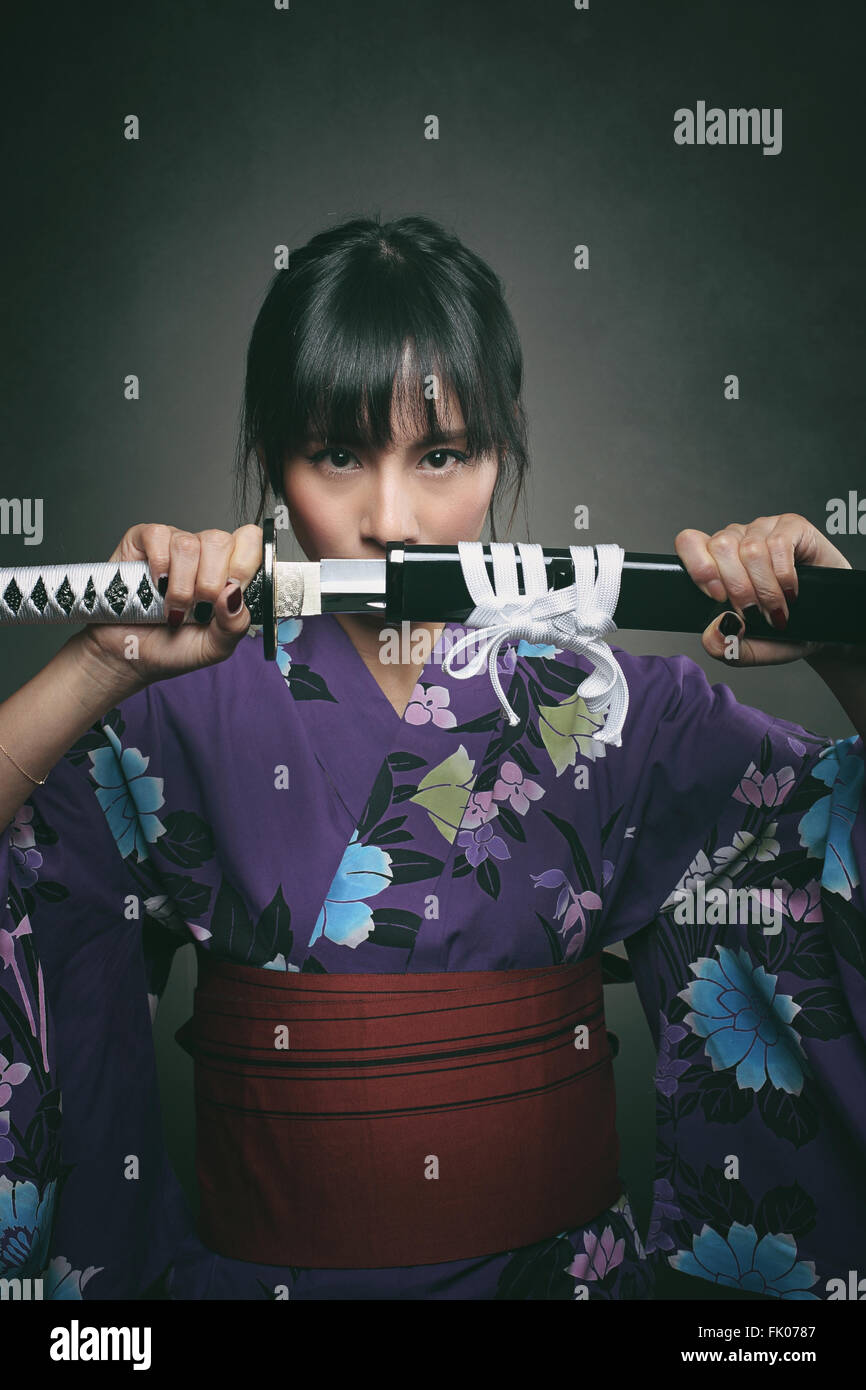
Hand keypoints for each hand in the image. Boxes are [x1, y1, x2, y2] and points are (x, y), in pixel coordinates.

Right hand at [73, 523, 262, 688]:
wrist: (129, 655)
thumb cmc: (173, 648)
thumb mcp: (215, 647)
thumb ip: (235, 624)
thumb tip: (234, 594)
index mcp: (228, 571)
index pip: (250, 542)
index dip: (243, 565)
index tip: (229, 594)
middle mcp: (204, 552)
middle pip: (220, 540)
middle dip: (209, 583)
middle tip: (198, 608)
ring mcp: (174, 543)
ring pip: (189, 543)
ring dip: (181, 585)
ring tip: (173, 607)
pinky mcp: (143, 540)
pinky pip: (158, 535)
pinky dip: (159, 566)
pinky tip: (156, 585)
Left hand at [674, 514, 851, 666]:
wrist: (823, 628)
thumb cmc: (783, 632)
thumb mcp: (747, 651)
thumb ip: (723, 647)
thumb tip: (714, 629)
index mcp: (715, 562)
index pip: (689, 543)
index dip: (699, 567)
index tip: (717, 597)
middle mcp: (736, 540)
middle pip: (720, 547)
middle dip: (738, 589)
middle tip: (754, 613)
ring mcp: (763, 530)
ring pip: (750, 549)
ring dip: (765, 588)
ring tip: (776, 609)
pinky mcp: (791, 526)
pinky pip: (779, 544)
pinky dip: (785, 577)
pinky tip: (791, 592)